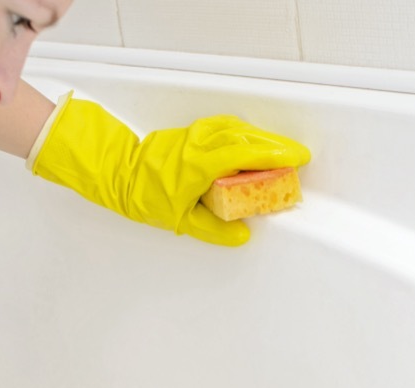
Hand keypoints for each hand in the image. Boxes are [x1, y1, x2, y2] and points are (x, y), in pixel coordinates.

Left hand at [29, 93, 310, 245]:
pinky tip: (252, 140)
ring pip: (236, 128)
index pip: (245, 154)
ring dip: (261, 138)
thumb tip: (242, 234)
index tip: (296, 159)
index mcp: (199, 164)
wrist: (116, 173)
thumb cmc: (143, 195)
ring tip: (281, 150)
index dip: (274, 156)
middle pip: (246, 137)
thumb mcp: (181, 221)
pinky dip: (244, 132)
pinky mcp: (190, 133)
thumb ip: (215, 230)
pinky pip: (224, 126)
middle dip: (275, 146)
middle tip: (298, 155)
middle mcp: (199, 144)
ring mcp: (194, 135)